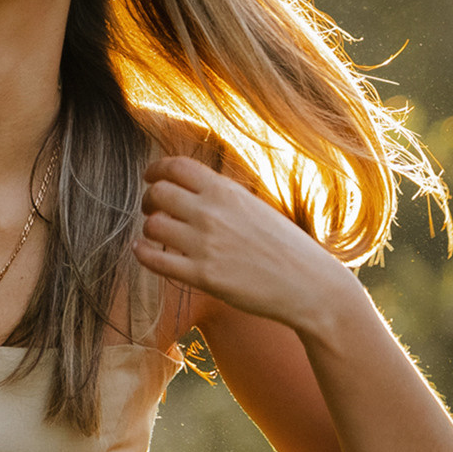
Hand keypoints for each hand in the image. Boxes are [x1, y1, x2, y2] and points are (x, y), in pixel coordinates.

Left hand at [134, 155, 350, 335]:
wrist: (310, 284)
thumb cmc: (285, 246)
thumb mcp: (254, 206)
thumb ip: (221, 197)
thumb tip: (187, 188)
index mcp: (227, 191)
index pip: (176, 167)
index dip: (156, 170)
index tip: (150, 177)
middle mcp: (212, 213)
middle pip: (158, 194)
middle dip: (149, 199)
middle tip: (152, 208)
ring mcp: (205, 244)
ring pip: (152, 226)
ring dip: (149, 229)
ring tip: (156, 235)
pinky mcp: (202, 276)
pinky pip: (155, 259)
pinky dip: (142, 253)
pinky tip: (143, 251)